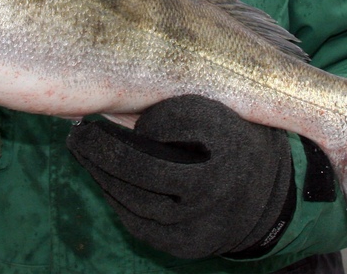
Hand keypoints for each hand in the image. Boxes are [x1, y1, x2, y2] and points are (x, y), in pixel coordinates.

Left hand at [67, 95, 294, 258]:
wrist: (268, 199)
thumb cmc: (233, 141)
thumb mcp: (214, 112)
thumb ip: (172, 110)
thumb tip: (113, 100)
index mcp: (229, 143)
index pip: (174, 123)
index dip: (142, 117)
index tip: (115, 101)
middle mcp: (217, 186)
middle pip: (144, 167)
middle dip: (103, 149)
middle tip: (78, 131)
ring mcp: (201, 222)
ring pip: (135, 199)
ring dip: (100, 173)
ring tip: (81, 149)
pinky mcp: (186, 245)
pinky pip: (138, 223)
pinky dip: (115, 198)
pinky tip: (101, 178)